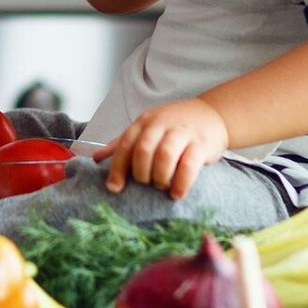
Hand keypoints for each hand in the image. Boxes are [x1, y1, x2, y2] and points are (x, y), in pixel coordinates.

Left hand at [92, 98, 228, 199]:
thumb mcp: (147, 128)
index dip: (117, 168)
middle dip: (140, 173)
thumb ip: (123, 143)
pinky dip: (181, 182)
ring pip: (165, 156)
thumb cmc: (175, 125)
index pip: (125, 144)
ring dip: (159, 177)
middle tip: (146, 184)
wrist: (211, 114)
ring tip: (161, 186)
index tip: (114, 188)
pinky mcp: (202, 144)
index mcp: (144, 122)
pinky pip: (189, 164)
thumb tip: (96, 158)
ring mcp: (183, 133)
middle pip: (143, 150)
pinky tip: (176, 193)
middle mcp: (162, 124)